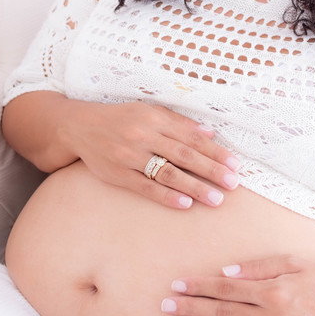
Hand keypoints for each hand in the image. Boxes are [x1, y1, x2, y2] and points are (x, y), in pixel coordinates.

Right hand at [66, 100, 240, 209]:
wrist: (80, 126)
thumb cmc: (121, 118)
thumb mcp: (150, 111)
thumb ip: (179, 122)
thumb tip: (210, 133)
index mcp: (155, 119)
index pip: (192, 137)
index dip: (215, 152)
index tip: (234, 164)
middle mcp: (144, 136)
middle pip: (184, 155)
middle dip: (210, 170)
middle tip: (232, 183)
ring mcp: (130, 156)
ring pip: (167, 173)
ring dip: (194, 187)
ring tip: (215, 199)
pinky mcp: (118, 174)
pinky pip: (145, 187)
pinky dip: (166, 196)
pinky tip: (184, 203)